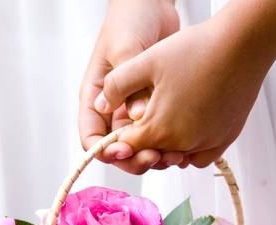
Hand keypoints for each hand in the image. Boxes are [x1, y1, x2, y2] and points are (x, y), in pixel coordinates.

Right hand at [79, 0, 178, 172]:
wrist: (153, 4)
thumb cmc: (129, 19)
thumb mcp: (123, 48)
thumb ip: (128, 84)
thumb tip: (138, 117)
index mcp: (95, 98)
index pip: (92, 138)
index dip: (105, 151)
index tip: (124, 151)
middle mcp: (113, 108)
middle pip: (118, 148)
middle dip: (134, 158)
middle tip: (153, 157)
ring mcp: (134, 108)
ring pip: (140, 144)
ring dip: (154, 153)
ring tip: (173, 154)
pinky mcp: (156, 105)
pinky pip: (159, 132)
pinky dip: (169, 141)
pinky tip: (183, 143)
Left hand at [95, 14, 273, 168]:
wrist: (244, 43)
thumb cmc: (197, 49)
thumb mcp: (146, 61)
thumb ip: (117, 85)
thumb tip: (101, 105)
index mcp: (159, 129)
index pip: (129, 147)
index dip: (120, 138)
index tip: (121, 125)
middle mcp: (183, 143)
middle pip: (152, 155)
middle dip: (143, 142)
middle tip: (144, 119)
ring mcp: (208, 142)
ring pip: (176, 157)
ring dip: (167, 146)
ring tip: (166, 121)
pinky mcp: (227, 138)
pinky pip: (201, 156)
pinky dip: (191, 149)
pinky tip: (187, 129)